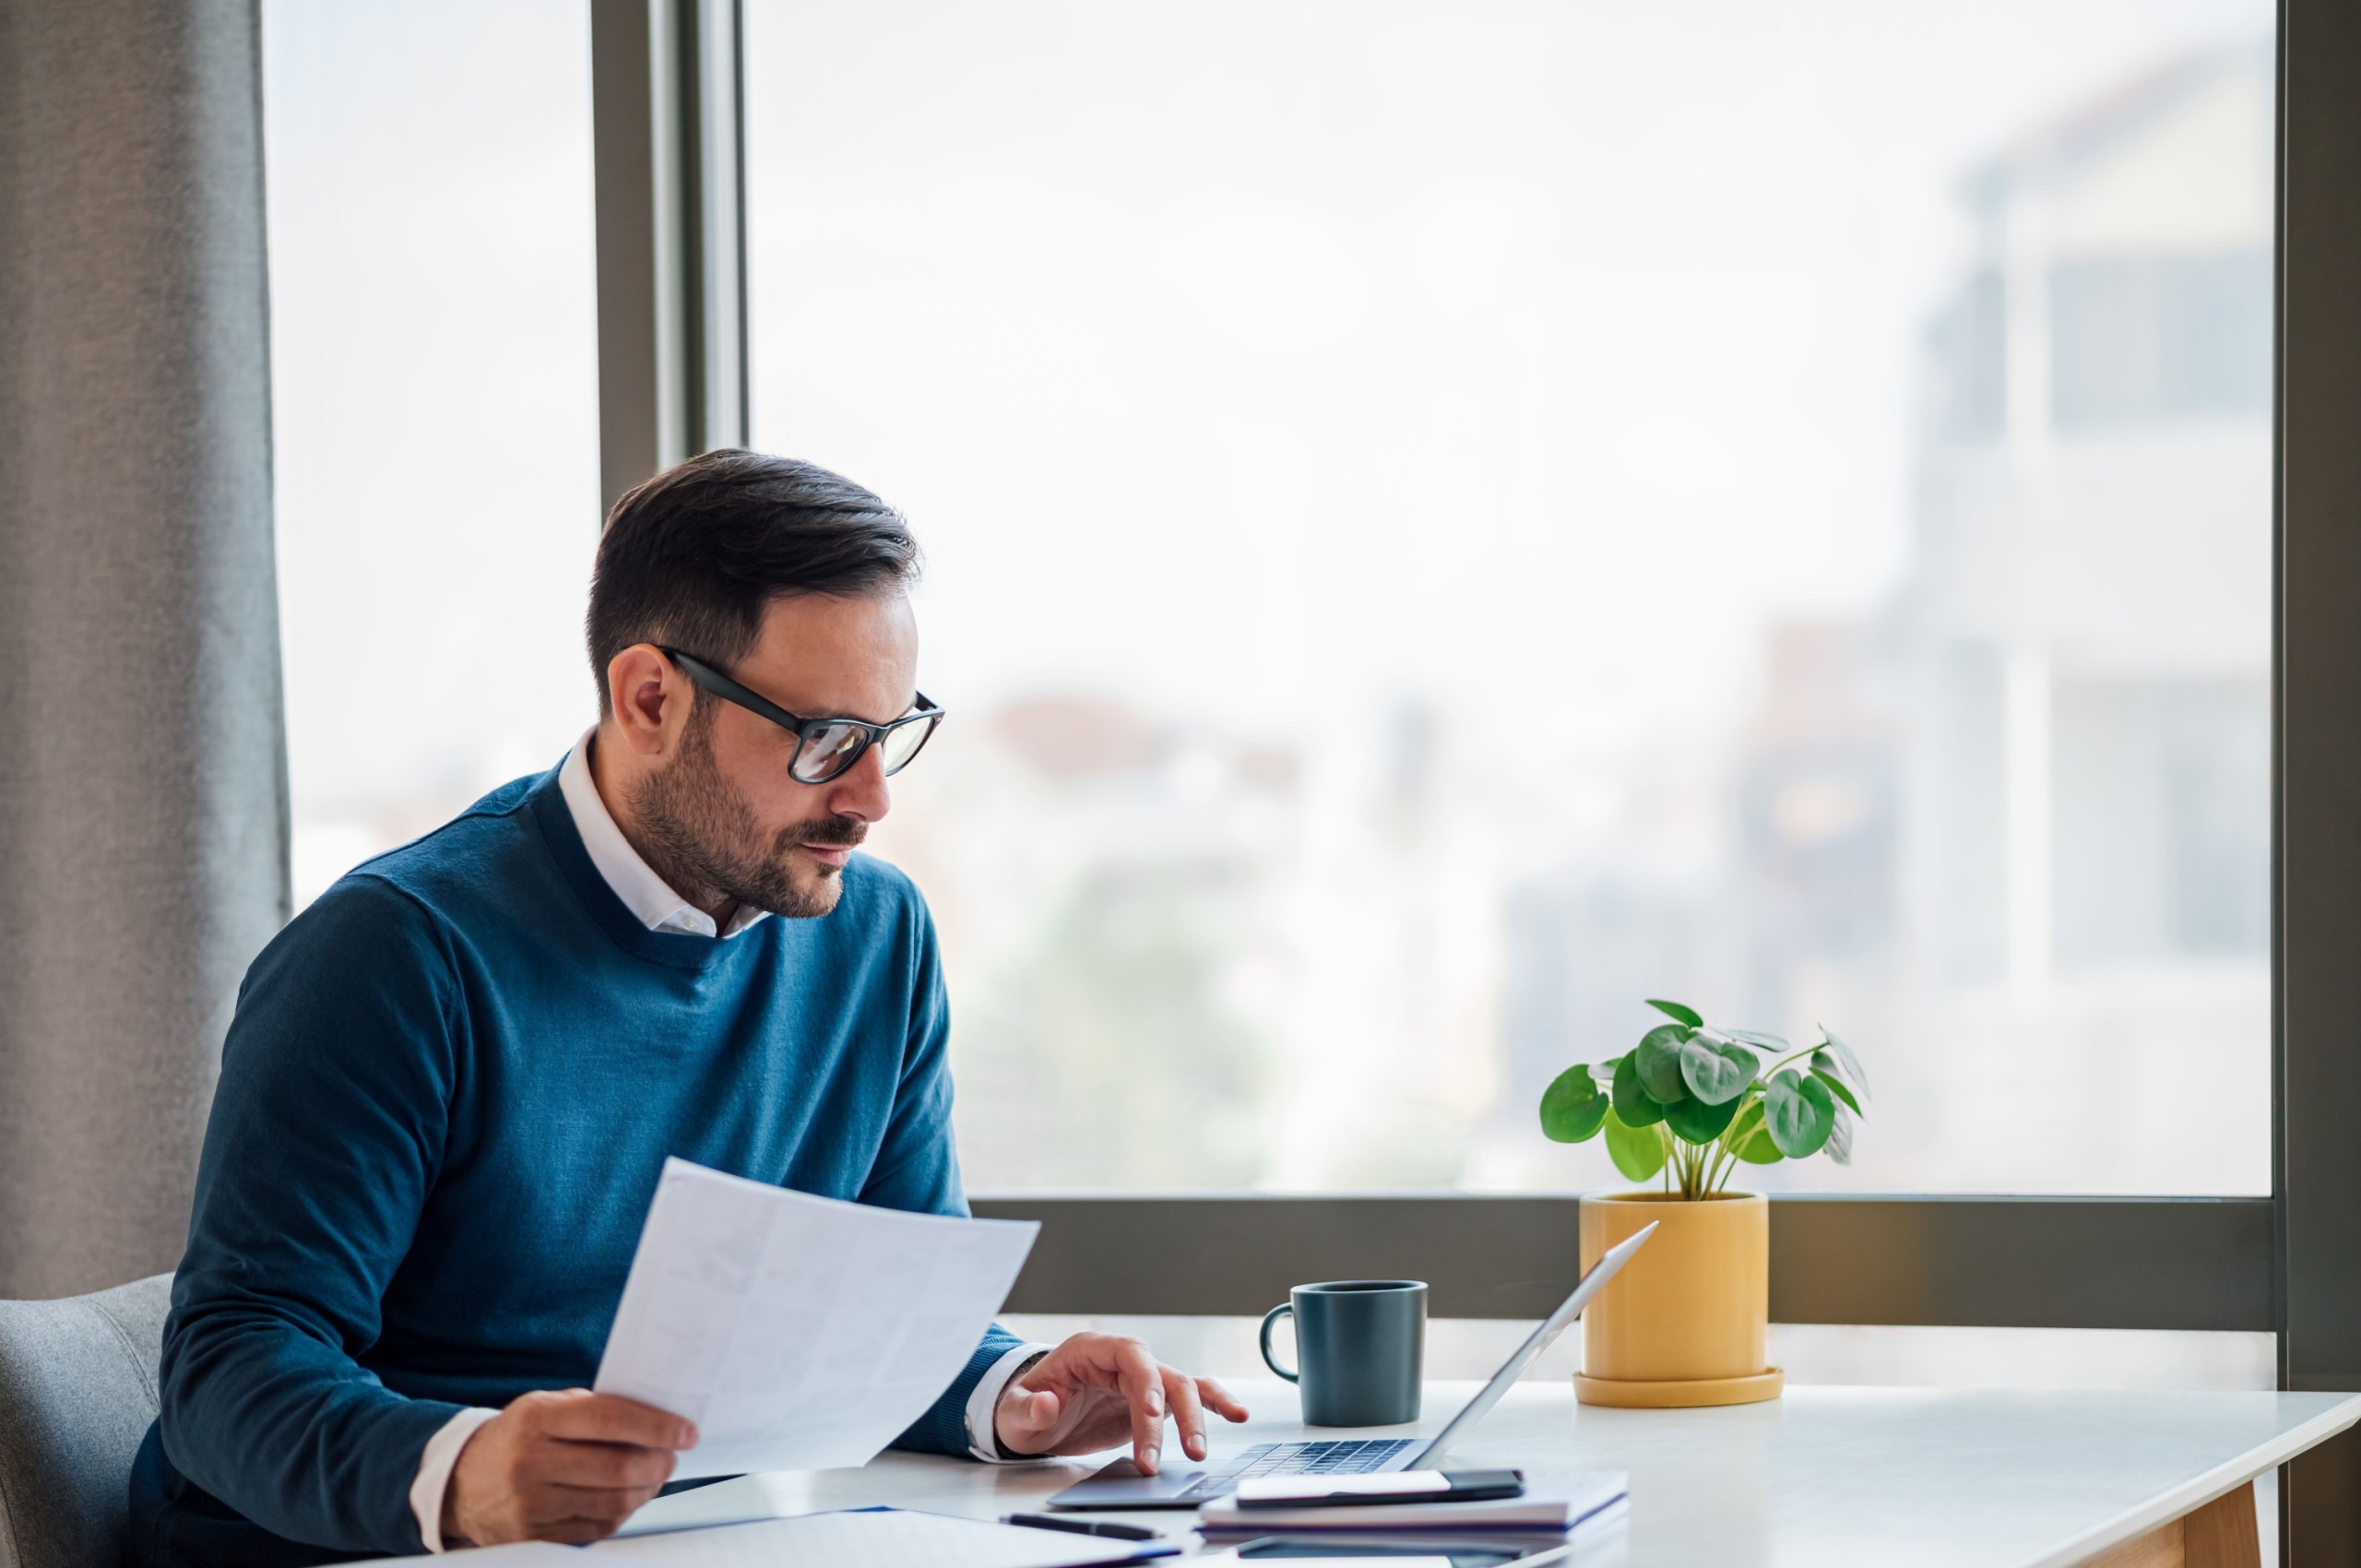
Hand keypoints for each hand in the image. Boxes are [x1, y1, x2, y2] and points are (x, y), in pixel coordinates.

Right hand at [441, 1388, 696, 1547]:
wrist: (462, 1482)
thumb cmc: (518, 1437)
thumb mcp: (546, 1407)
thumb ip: (596, 1409)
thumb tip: (659, 1420)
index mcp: (536, 1419)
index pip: (610, 1420)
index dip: (656, 1427)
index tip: (687, 1432)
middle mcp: (530, 1462)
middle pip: (618, 1468)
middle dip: (659, 1462)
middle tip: (673, 1455)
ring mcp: (530, 1504)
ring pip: (614, 1501)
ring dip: (647, 1489)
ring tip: (654, 1475)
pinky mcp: (534, 1535)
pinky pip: (598, 1526)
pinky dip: (623, 1511)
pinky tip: (627, 1496)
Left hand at [992, 1334, 1248, 1473]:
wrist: (1032, 1417)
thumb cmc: (1023, 1407)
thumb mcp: (1014, 1412)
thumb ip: (1028, 1408)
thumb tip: (1046, 1403)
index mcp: (1091, 1350)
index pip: (1130, 1356)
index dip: (1147, 1383)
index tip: (1153, 1416)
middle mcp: (1122, 1359)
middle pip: (1162, 1376)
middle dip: (1172, 1416)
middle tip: (1168, 1457)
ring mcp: (1140, 1379)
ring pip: (1182, 1386)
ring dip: (1197, 1416)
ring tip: (1200, 1450)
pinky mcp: (1152, 1401)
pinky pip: (1188, 1396)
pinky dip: (1213, 1403)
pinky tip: (1237, 1415)